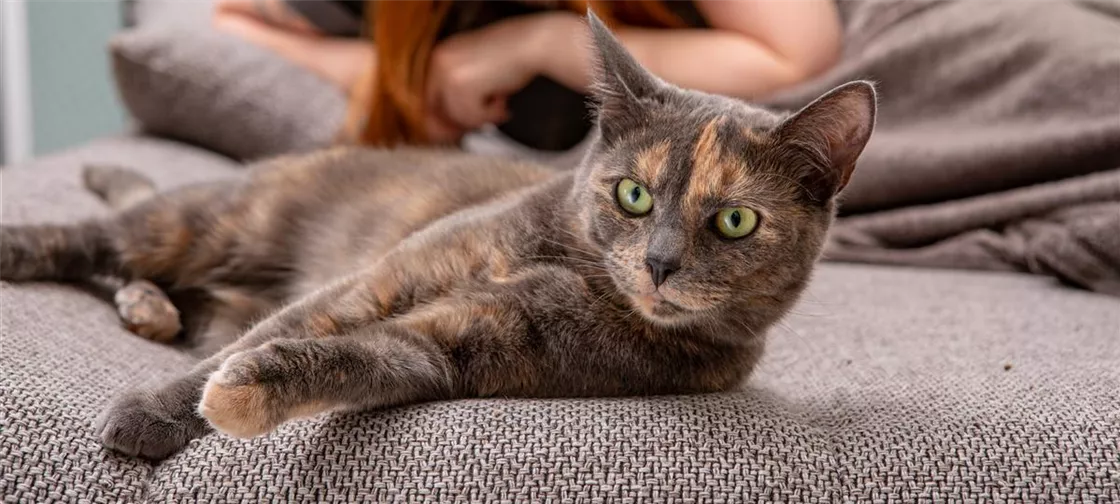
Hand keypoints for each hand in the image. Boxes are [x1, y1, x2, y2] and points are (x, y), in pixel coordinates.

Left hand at [425, 12, 574, 134]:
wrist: (531, 43)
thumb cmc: (511, 58)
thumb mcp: (476, 74)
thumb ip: (458, 96)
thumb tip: (439, 132)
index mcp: (440, 57)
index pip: (429, 100)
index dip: (444, 120)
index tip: (459, 131)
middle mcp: (438, 62)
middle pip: (437, 112)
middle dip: (460, 123)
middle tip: (483, 121)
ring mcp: (447, 73)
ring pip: (457, 117)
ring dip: (482, 117)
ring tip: (501, 102)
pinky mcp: (461, 85)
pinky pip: (472, 117)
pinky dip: (491, 114)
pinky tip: (503, 100)